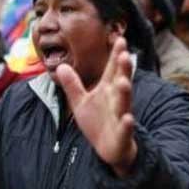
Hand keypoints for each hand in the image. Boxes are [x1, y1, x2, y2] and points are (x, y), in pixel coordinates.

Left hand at [56, 38, 137, 177]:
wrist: (109, 149)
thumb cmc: (98, 123)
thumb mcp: (81, 102)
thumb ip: (73, 84)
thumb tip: (60, 65)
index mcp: (108, 90)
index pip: (113, 70)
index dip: (116, 56)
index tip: (120, 39)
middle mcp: (116, 100)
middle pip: (120, 82)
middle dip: (123, 69)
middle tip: (125, 55)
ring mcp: (120, 116)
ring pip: (124, 103)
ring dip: (125, 93)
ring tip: (124, 82)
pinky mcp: (122, 134)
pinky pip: (125, 128)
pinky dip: (126, 124)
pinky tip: (128, 118)